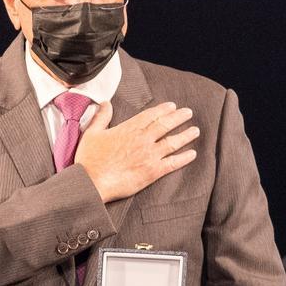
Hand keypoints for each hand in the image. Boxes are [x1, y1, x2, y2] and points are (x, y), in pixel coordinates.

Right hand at [75, 101, 199, 202]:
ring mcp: (149, 155)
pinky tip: (193, 154)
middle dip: (179, 117)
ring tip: (195, 131)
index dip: (163, 110)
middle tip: (188, 112)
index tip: (172, 106)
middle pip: (165, 125)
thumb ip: (101, 117)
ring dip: (185, 135)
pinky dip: (184, 158)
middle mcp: (142, 139)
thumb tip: (106, 103)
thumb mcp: (91, 133)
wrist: (92, 182)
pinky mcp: (152, 172)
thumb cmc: (89, 159)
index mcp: (129, 129)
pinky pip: (172, 163)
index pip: (150, 115)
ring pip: (172, 142)